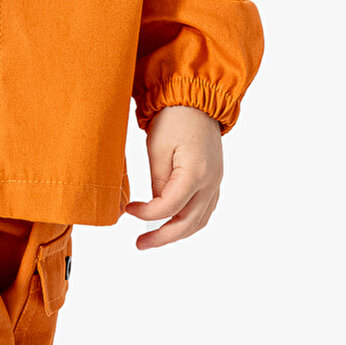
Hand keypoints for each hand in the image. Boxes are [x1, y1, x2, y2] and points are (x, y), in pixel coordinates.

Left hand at [124, 105, 221, 249]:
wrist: (196, 100)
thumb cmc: (174, 119)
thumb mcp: (157, 149)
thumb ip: (158, 182)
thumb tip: (156, 208)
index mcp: (196, 172)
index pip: (170, 207)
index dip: (147, 214)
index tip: (129, 210)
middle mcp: (211, 181)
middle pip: (188, 223)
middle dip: (163, 237)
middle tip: (140, 244)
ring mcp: (216, 182)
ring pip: (199, 221)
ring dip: (177, 234)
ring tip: (154, 239)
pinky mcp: (215, 180)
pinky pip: (205, 210)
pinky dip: (189, 223)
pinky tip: (173, 225)